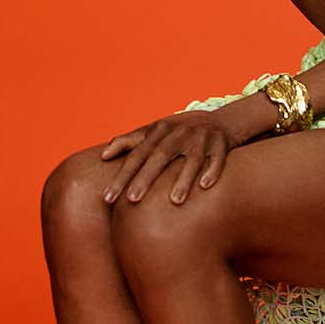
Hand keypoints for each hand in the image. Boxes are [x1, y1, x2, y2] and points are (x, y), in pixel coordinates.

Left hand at [100, 109, 244, 205]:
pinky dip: (213, 170)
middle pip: (160, 156)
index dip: (122, 175)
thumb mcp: (154, 132)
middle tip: (132, 200)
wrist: (219, 121)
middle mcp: (179, 133)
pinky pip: (218, 158)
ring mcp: (201, 137)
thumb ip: (129, 142)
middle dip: (146, 178)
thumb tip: (102, 156)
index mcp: (159, 131)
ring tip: (175, 202)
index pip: (137, 155)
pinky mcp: (221, 143)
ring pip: (192, 158)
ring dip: (184, 179)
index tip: (108, 197)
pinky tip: (205, 186)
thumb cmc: (179, 133)